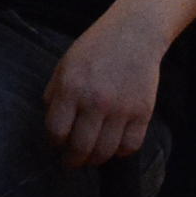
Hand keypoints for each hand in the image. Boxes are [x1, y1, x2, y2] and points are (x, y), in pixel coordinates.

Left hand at [45, 14, 162, 168]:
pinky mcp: (143, 112)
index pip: (57, 131)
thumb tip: (53, 125)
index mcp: (71, 88)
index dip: (55, 144)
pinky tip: (114, 147)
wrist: (134, 33)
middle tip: (71, 163)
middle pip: (80, 148)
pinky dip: (121, 153)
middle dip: (73, 161)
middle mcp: (95, 101)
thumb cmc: (95, 48)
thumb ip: (55, 94)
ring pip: (105, 152)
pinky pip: (131, 146)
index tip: (56, 146)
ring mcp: (121, 109)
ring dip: (95, 160)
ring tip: (91, 158)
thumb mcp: (65, 65)